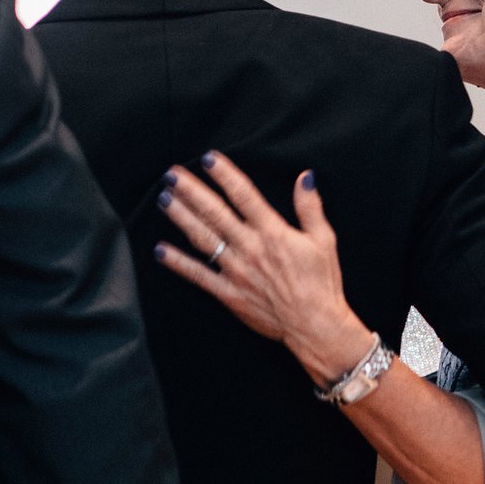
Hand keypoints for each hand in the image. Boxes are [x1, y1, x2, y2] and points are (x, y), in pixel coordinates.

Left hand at [156, 154, 371, 381]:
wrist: (315, 324)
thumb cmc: (322, 282)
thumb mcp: (324, 240)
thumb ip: (310, 208)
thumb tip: (305, 178)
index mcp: (273, 233)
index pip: (244, 195)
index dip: (225, 175)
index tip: (208, 159)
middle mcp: (250, 248)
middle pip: (215, 212)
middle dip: (191, 191)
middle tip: (171, 174)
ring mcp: (236, 271)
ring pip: (203, 237)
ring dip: (181, 217)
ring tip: (164, 199)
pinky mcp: (228, 293)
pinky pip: (198, 275)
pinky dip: (178, 263)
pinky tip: (160, 250)